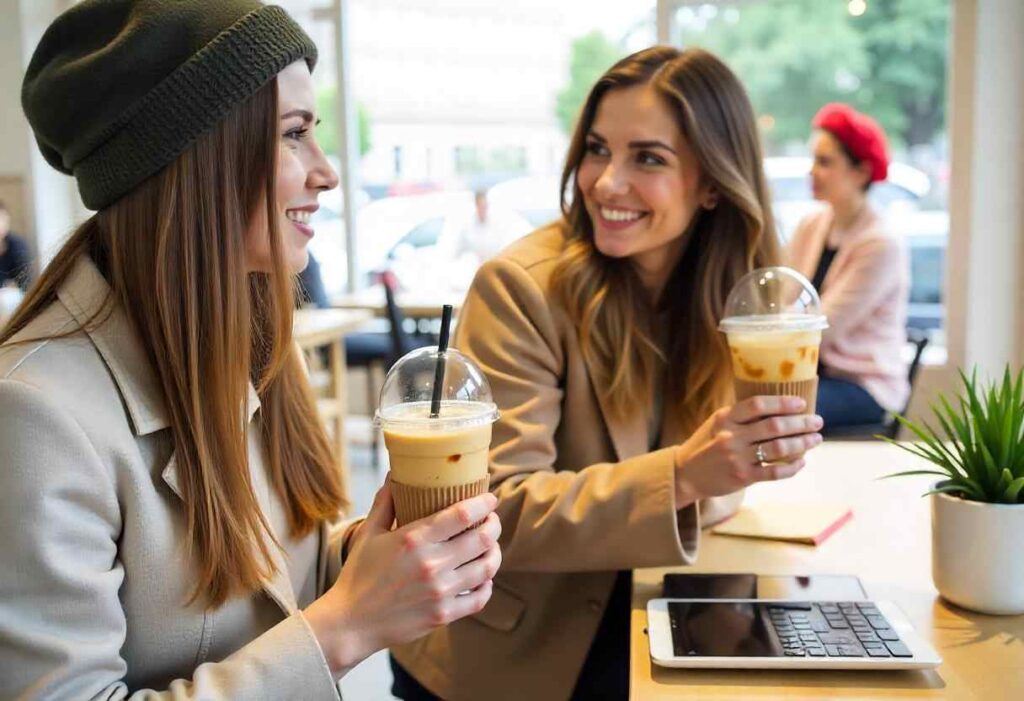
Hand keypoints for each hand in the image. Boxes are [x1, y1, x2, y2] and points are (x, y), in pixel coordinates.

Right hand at [304, 477, 501, 675]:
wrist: (350, 623)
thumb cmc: (358, 575)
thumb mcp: (368, 533)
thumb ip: (385, 502)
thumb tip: (395, 473)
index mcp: (414, 539)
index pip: (462, 514)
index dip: (484, 503)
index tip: (490, 499)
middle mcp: (431, 564)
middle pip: (482, 538)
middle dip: (494, 525)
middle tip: (491, 520)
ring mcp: (439, 592)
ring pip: (486, 567)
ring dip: (494, 553)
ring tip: (491, 546)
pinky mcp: (443, 615)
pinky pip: (479, 598)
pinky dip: (487, 585)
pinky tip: (483, 578)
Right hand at [673, 396, 822, 505]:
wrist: (685, 474)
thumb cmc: (705, 445)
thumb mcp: (717, 423)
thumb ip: (741, 416)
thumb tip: (779, 409)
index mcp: (725, 418)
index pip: (758, 405)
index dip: (783, 402)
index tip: (801, 403)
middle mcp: (731, 436)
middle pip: (774, 426)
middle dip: (801, 423)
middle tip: (817, 421)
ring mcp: (737, 458)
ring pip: (779, 448)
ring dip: (802, 443)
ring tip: (815, 439)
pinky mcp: (742, 477)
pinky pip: (774, 472)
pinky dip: (792, 467)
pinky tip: (801, 461)